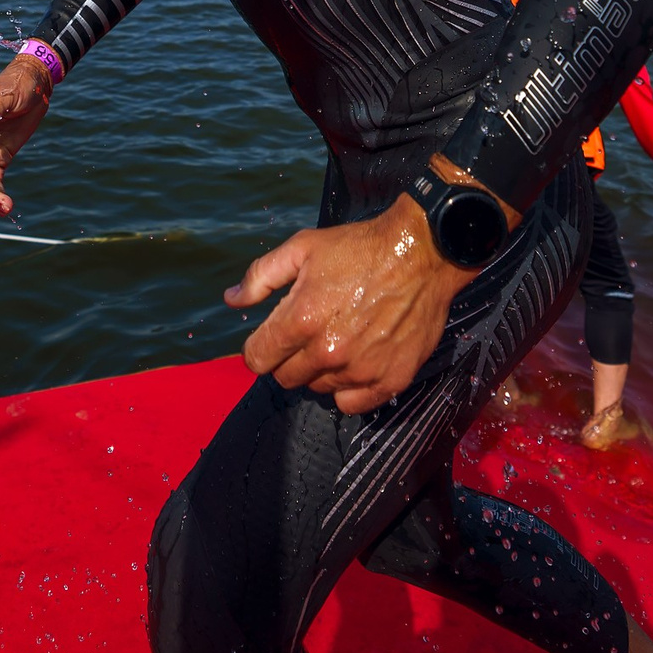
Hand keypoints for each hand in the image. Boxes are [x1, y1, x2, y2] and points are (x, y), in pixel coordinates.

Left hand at [225, 193, 481, 413]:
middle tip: (310, 333)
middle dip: (289, 357)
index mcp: (301, 320)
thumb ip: (261, 277)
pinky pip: (353, 403)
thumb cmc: (359, 248)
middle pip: (285, 378)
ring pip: (318, 388)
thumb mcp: (302, 248)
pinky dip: (349, 388)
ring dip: (321, 370)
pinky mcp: (390, 380)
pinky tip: (357, 361)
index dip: (260, 348)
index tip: (273, 338)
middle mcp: (328, 351)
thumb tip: (231, 300)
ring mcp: (361, 369)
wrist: (422, 253)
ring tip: (339, 339)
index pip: (257, 360)